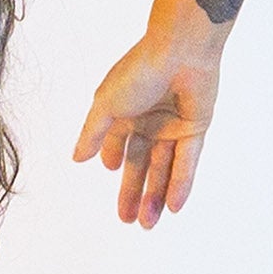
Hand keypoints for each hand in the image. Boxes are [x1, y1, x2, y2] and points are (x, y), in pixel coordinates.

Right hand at [72, 31, 223, 228]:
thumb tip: (77, 157)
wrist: (180, 50)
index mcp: (127, 111)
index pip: (120, 144)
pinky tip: (173, 207)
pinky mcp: (195, 128)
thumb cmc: (139, 70)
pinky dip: (180, 185)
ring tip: (148, 223)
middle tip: (127, 220)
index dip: (116, 162)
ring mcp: (173, 126)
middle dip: (134, 192)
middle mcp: (150, 120)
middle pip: (141, 163)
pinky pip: (186, 162)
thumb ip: (93, 132)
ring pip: (164, 168)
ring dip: (156, 195)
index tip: (111, 172)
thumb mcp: (107, 103)